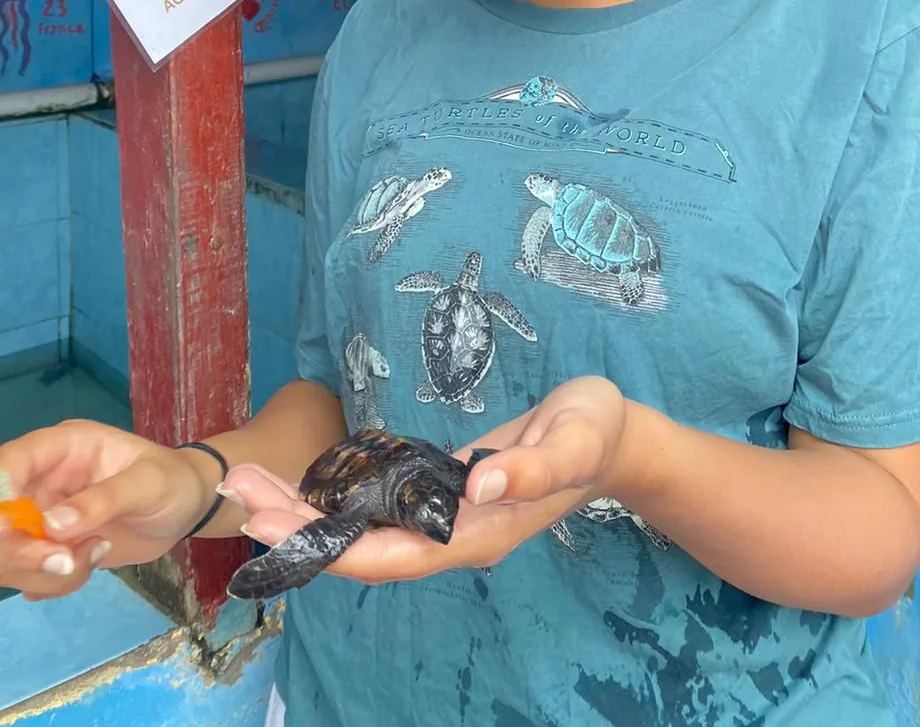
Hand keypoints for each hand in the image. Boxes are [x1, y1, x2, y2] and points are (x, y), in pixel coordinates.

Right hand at [0, 421, 214, 600]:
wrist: (184, 508)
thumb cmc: (171, 480)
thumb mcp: (148, 483)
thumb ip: (104, 499)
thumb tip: (52, 524)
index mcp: (62, 448)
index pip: (11, 462)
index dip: (0, 492)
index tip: (5, 528)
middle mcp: (41, 481)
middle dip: (21, 551)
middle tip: (64, 561)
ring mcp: (39, 517)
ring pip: (9, 555)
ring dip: (46, 571)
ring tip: (97, 552)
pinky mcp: (46, 549)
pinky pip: (29, 577)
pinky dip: (56, 582)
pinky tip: (95, 559)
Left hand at [228, 376, 630, 583]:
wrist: (613, 438)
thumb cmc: (597, 431)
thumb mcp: (577, 438)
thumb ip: (536, 466)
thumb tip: (481, 482)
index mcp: (480, 530)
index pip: (394, 555)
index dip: (333, 547)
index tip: (278, 529)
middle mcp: (453, 534)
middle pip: (364, 547)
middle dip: (300, 528)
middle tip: (240, 494)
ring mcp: (446, 517)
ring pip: (364, 525)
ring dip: (307, 510)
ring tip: (251, 482)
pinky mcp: (441, 492)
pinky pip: (378, 502)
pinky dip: (337, 491)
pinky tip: (303, 477)